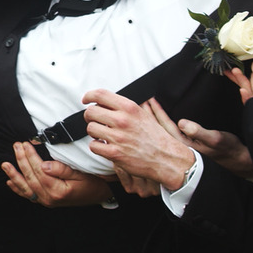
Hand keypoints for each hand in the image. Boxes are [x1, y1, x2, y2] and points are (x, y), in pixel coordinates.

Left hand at [1, 141, 111, 206]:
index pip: (39, 171)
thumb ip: (62, 169)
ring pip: (26, 188)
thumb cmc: (92, 182)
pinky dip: (18, 189)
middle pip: (31, 177)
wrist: (99, 195)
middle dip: (22, 160)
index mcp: (57, 190)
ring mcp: (46, 201)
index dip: (30, 156)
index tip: (25, 144)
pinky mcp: (45, 201)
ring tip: (5, 164)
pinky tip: (10, 182)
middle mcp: (49, 198)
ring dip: (14, 175)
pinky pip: (29, 195)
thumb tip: (44, 165)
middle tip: (16, 146)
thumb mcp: (80, 173)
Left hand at [82, 89, 196, 190]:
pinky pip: (93, 146)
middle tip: (96, 121)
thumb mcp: (143, 114)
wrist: (166, 157)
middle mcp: (122, 120)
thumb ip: (124, 107)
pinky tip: (104, 145)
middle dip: (90, 116)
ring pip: (90, 128)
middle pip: (90, 112)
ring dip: (94, 132)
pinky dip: (97, 146)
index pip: (100, 94)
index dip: (89, 95)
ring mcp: (118, 137)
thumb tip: (106, 101)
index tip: (86, 100)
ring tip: (102, 134)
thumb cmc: (155, 137)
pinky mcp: (115, 153)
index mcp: (129, 107)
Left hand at [134, 96, 252, 181]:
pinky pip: (168, 137)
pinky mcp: (186, 151)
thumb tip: (182, 123)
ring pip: (162, 133)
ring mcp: (182, 150)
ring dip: (153, 121)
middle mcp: (180, 148)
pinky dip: (161, 128)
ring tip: (145, 111)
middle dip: (150, 116)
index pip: (166, 125)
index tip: (150, 100)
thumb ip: (198, 131)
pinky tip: (157, 125)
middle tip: (140, 103)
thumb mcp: (215, 139)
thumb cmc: (227, 150)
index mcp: (184, 145)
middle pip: (159, 129)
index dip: (158, 112)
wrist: (237, 163)